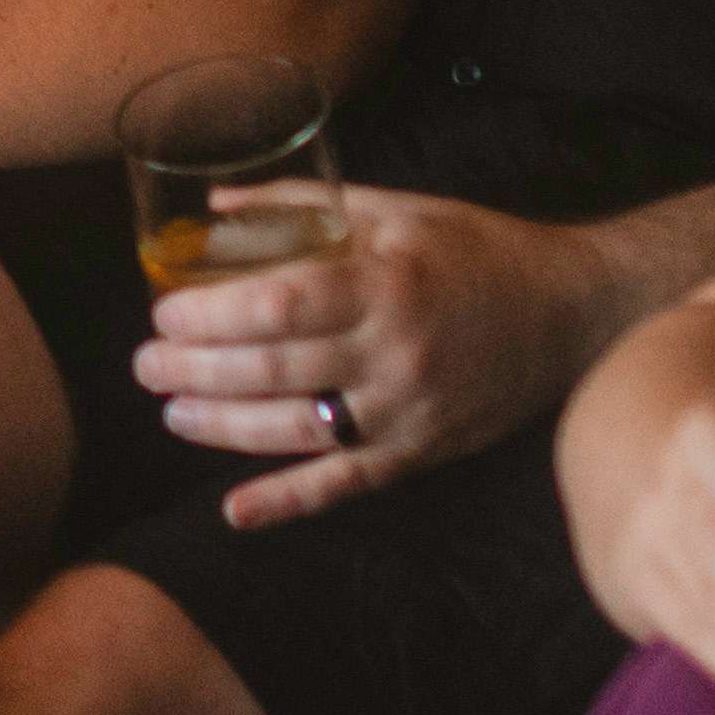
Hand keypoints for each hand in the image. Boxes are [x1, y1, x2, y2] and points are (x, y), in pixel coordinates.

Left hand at [140, 188, 610, 521]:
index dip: (213, 315)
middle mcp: (394, 353)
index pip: (281, 304)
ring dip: (223, 428)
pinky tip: (234, 511)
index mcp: (386, 284)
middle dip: (197, 372)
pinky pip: (343, 484)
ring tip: (173, 413)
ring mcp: (407, 411)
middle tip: (145, 366)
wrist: (570, 312)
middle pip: (275, 370)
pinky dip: (286, 502)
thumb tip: (213, 203)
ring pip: (298, 430)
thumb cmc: (476, 250)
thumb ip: (304, 205)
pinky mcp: (419, 452)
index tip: (166, 314)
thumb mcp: (396, 209)